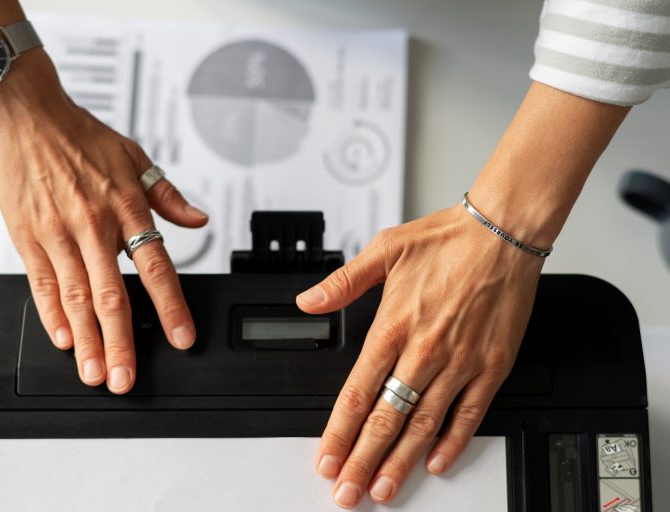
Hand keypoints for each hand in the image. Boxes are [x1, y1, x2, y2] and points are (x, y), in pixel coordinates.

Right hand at [0, 51, 207, 393]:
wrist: (25, 115)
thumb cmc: (80, 136)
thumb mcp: (135, 157)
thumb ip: (167, 196)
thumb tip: (199, 218)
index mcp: (126, 207)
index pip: (155, 266)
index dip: (171, 306)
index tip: (182, 337)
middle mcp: (93, 225)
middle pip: (112, 295)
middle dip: (122, 342)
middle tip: (127, 378)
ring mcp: (58, 235)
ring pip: (76, 298)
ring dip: (88, 340)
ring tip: (97, 372)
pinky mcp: (28, 238)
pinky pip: (42, 284)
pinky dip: (52, 315)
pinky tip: (65, 341)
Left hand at [297, 204, 543, 507]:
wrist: (503, 233)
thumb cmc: (446, 240)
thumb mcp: (384, 249)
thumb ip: (343, 282)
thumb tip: (308, 300)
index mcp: (393, 325)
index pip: (358, 392)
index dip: (339, 431)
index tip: (327, 458)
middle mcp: (424, 350)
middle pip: (386, 418)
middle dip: (363, 460)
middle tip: (348, 491)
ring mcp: (460, 362)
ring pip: (424, 423)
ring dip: (401, 460)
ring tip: (384, 488)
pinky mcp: (492, 366)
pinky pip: (469, 413)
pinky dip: (452, 441)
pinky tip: (436, 462)